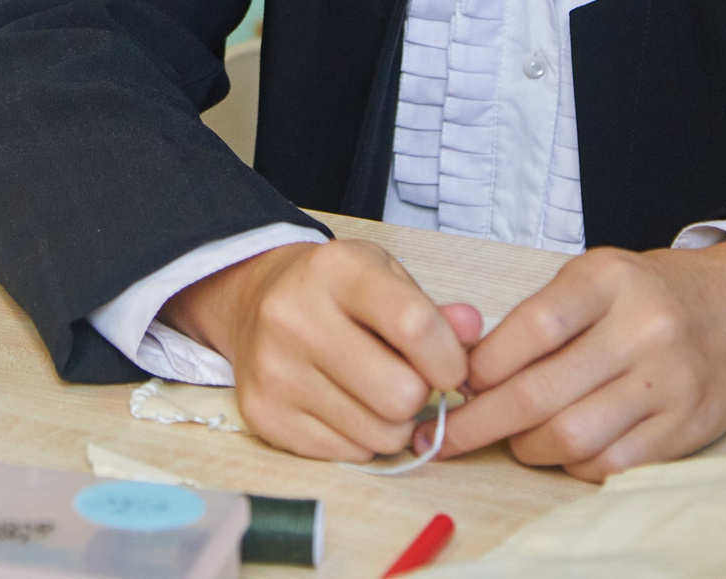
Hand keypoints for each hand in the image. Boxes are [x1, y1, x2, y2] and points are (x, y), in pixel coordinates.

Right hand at [159, 238, 482, 461]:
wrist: (254, 300)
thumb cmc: (337, 291)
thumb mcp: (385, 278)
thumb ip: (433, 310)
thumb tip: (471, 329)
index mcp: (335, 270)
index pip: (414, 325)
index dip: (449, 359)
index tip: (451, 368)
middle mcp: (295, 316)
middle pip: (399, 393)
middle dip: (419, 396)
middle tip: (408, 381)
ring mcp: (274, 369)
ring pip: (377, 434)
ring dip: (392, 423)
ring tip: (375, 394)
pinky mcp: (263, 413)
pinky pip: (346, 454)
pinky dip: (359, 439)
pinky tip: (344, 405)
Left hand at [441, 242, 725, 480]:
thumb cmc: (648, 296)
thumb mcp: (595, 279)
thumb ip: (538, 317)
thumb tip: (469, 371)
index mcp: (610, 280)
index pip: (532, 328)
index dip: (484, 365)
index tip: (455, 382)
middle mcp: (643, 329)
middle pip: (542, 392)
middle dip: (481, 421)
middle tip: (447, 434)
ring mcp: (668, 383)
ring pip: (571, 437)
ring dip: (525, 446)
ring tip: (514, 437)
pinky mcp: (684, 429)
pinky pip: (608, 464)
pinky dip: (571, 463)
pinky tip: (562, 448)